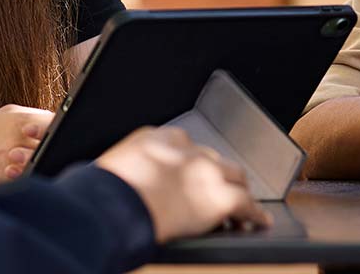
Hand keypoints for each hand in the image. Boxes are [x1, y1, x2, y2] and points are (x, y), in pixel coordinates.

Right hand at [0, 104, 52, 199]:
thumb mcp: (3, 118)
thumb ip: (31, 118)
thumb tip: (57, 124)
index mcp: (18, 118)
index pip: (55, 122)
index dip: (60, 130)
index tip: (61, 135)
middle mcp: (17, 136)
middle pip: (52, 143)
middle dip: (54, 148)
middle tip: (48, 152)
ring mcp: (13, 159)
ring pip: (43, 162)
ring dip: (42, 164)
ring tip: (30, 164)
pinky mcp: (8, 180)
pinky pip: (31, 179)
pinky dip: (31, 178)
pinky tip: (20, 176)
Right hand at [94, 125, 268, 242]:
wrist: (112, 207)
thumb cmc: (101, 194)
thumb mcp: (110, 169)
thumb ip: (124, 171)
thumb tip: (117, 186)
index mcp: (157, 138)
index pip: (183, 146)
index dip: (188, 165)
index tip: (188, 175)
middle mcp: (186, 149)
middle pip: (211, 159)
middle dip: (213, 175)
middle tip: (214, 191)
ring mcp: (207, 171)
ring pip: (233, 177)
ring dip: (235, 190)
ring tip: (239, 207)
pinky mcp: (221, 197)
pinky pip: (246, 205)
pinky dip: (254, 215)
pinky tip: (258, 222)